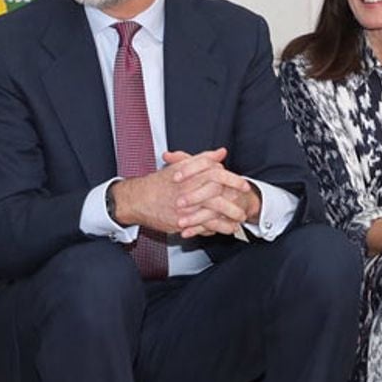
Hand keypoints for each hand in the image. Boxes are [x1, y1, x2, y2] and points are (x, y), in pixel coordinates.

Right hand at [112, 149, 249, 236]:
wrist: (138, 199)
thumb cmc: (158, 183)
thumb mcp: (181, 166)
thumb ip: (203, 159)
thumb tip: (221, 153)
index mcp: (189, 173)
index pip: (216, 173)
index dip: (233, 179)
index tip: (243, 185)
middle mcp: (188, 188)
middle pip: (217, 193)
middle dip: (234, 202)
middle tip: (244, 207)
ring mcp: (185, 205)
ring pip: (212, 211)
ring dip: (228, 217)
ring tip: (238, 220)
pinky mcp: (181, 220)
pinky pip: (203, 225)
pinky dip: (216, 228)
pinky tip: (226, 229)